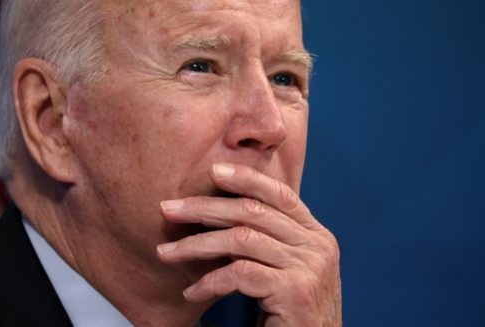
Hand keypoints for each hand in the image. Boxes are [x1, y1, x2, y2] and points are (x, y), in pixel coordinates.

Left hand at [157, 163, 341, 325]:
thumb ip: (267, 240)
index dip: (247, 178)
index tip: (213, 171)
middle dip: (204, 208)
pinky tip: (192, 291)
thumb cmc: (290, 313)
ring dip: (196, 245)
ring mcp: (309, 267)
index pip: (280, 194)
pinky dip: (210, 281)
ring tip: (166, 252)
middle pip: (253, 212)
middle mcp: (318, 245)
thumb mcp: (283, 268)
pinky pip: (240, 273)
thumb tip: (217, 213)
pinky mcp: (295, 291)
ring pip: (241, 240)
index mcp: (315, 234)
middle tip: (168, 209)